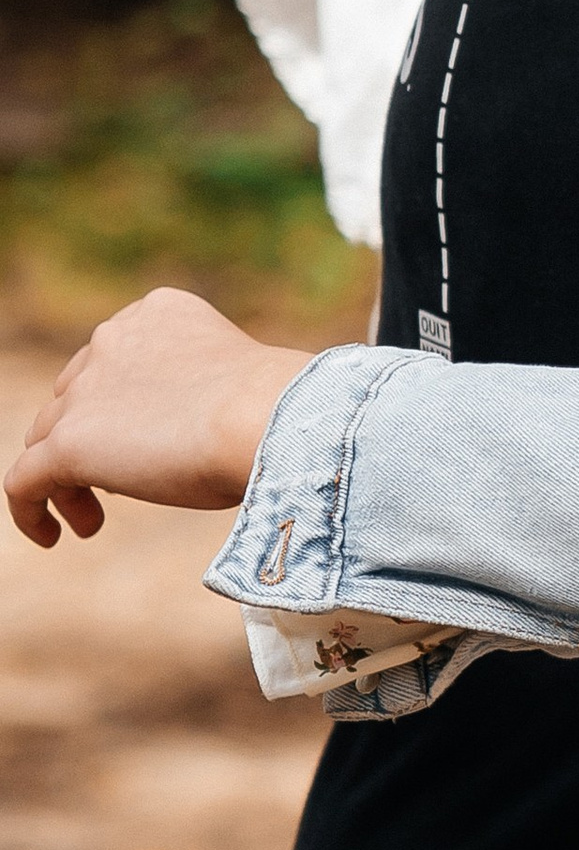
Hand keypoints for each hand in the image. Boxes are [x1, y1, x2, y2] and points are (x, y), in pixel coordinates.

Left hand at [7, 292, 315, 546]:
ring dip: (69, 478)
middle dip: (92, 439)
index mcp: (157, 313)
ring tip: (94, 521)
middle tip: (126, 484)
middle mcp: (112, 339)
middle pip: (74, 397)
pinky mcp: (69, 442)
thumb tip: (192, 437)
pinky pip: (24, 481)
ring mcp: (85, 390)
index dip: (119, 405)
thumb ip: (198, 393)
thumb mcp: (233, 384)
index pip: (114, 360)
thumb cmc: (281, 411)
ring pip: (48, 439)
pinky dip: (29, 510)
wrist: (272, 418)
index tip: (149, 443)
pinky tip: (53, 537)